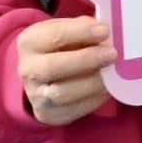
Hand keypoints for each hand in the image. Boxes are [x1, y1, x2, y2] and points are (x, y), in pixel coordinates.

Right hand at [14, 11, 114, 127]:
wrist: (42, 77)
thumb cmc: (61, 47)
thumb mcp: (66, 30)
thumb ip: (82, 28)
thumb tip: (103, 31)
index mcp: (30, 42)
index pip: (54, 35)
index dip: (81, 32)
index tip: (105, 31)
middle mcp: (28, 70)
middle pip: (54, 67)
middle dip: (86, 60)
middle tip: (112, 54)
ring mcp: (36, 95)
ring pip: (63, 93)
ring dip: (92, 82)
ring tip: (113, 73)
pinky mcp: (49, 115)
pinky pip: (74, 110)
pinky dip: (95, 99)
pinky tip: (108, 88)